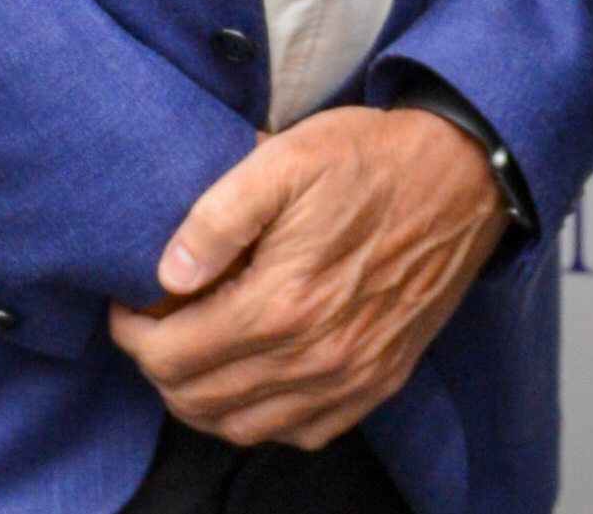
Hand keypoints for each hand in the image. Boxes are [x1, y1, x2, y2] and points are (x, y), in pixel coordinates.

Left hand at [107, 104, 506, 448]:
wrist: (464, 175)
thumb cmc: (370, 160)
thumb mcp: (285, 159)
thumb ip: (216, 217)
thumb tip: (164, 275)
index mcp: (283, 302)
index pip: (173, 356)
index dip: (132, 335)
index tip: (129, 305)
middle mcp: (316, 356)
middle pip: (198, 400)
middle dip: (158, 368)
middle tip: (152, 326)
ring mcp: (351, 377)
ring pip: (243, 428)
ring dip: (200, 400)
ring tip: (190, 353)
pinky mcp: (378, 382)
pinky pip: (300, 433)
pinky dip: (259, 419)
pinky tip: (250, 379)